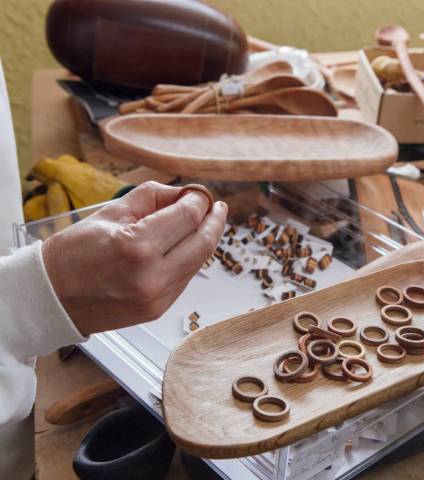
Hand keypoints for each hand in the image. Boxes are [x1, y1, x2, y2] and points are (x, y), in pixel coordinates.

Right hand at [42, 181, 226, 335]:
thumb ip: (152, 198)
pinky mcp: (158, 309)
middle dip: (214, 220)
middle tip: (216, 207)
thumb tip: (184, 194)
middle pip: (203, 242)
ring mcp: (157, 297)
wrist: (48, 298)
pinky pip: (185, 278)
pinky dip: (190, 259)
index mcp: (138, 246)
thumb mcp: (110, 212)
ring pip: (198, 262)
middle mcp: (153, 275)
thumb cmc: (72, 253)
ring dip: (205, 240)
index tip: (199, 193)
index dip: (198, 201)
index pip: (187, 217)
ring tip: (206, 223)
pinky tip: (187, 246)